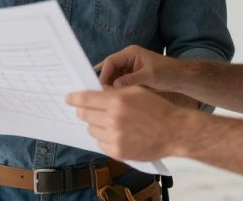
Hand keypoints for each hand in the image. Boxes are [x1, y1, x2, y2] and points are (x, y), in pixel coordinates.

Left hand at [67, 86, 188, 160]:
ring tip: (109, 122)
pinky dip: (104, 138)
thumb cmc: (157, 108)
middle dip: (84, 110)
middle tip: (87, 110)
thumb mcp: (136, 91)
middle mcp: (113, 119)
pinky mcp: (117, 151)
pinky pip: (100, 143)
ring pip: (91, 129)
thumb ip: (114, 92)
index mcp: (117, 101)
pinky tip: (115, 134)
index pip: (85, 99)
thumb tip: (96, 93)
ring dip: (96, 124)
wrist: (174, 131)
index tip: (68, 98)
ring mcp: (114, 137)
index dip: (74, 98)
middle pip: (85, 114)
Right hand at [97, 45, 185, 91]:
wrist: (180, 78)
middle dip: (105, 81)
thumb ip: (132, 79)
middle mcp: (128, 59)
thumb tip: (114, 86)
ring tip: (107, 98)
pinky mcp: (132, 77)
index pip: (111, 61)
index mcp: (131, 53)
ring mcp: (130, 69)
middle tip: (101, 94)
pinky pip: (120, 83)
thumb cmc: (168, 72)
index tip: (100, 86)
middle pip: (110, 69)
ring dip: (110, 86)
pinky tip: (114, 98)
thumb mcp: (150, 75)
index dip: (104, 73)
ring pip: (113, 77)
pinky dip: (117, 90)